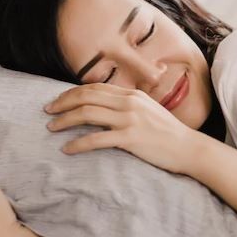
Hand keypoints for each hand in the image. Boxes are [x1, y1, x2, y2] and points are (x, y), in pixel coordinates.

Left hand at [45, 83, 198, 174]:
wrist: (188, 148)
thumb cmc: (168, 133)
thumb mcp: (148, 111)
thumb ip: (128, 107)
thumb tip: (105, 109)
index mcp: (132, 94)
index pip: (95, 88)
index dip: (72, 93)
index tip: (58, 101)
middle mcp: (129, 102)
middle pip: (86, 97)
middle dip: (62, 103)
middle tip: (47, 112)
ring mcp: (130, 119)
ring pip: (87, 114)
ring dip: (65, 121)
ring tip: (51, 128)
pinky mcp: (130, 138)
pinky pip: (96, 139)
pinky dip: (78, 143)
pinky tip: (67, 149)